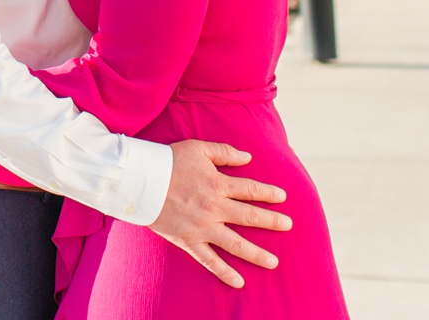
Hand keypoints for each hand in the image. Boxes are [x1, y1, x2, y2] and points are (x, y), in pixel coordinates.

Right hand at [150, 140, 292, 288]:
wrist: (140, 180)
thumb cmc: (169, 161)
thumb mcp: (198, 148)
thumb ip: (225, 152)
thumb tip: (248, 158)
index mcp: (217, 184)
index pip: (250, 189)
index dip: (268, 193)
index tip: (283, 197)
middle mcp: (214, 207)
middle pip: (249, 216)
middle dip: (271, 221)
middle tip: (288, 225)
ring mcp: (202, 226)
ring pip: (235, 243)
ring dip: (256, 253)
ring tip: (273, 262)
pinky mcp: (188, 240)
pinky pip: (209, 260)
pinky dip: (224, 272)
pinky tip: (239, 282)